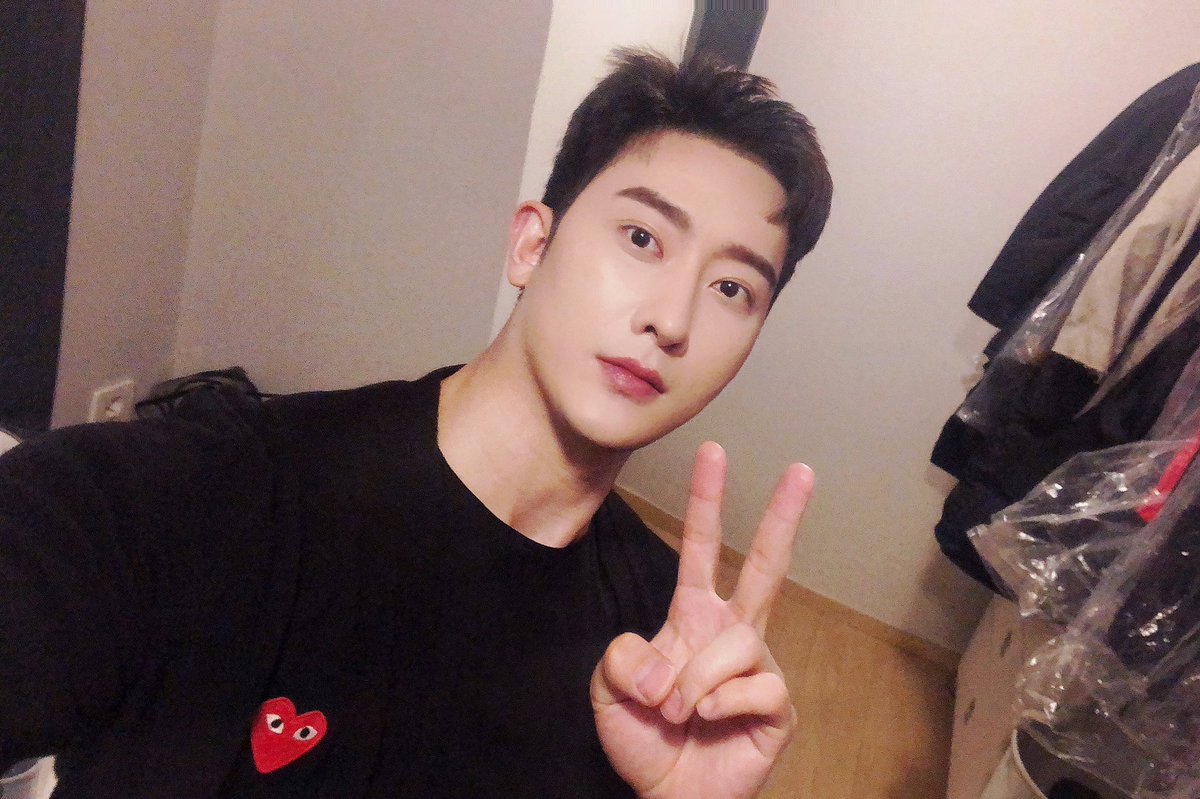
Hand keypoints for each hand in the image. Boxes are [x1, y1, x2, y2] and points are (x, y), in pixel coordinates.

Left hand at [591, 441, 813, 798]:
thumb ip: (621, 658)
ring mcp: (759, 668)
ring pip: (739, 641)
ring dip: (696, 677)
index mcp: (692, 617)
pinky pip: (754, 687)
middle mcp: (732, 633)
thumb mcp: (609, 692)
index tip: (715, 452)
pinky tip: (707, 721)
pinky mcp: (778, 706)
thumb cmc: (644, 741)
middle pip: (765, 566)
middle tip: (802, 470)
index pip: (702, 549)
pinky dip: (719, 704)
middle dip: (782, 517)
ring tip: (676, 710)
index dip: (706, 502)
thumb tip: (661, 655)